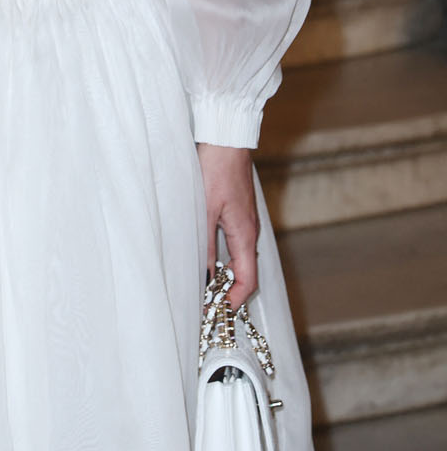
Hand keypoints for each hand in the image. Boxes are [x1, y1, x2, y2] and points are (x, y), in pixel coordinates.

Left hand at [196, 143, 258, 307]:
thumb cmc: (215, 169)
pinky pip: (233, 241)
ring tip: (202, 283)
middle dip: (227, 290)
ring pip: (237, 256)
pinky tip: (203, 253)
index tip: (216, 312)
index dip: (233, 301)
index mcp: (244, 235)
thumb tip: (201, 276)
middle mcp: (249, 231)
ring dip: (223, 272)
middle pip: (244, 271)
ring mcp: (244, 220)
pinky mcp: (237, 210)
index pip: (247, 280)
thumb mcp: (203, 210)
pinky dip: (221, 255)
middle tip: (205, 301)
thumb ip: (202, 244)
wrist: (225, 138)